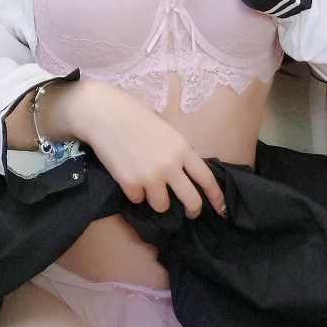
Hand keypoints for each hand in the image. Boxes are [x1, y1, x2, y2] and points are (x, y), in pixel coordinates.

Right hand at [75, 82, 228, 218]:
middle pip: (191, 200)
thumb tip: (185, 174)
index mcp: (182, 149)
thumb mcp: (166, 131)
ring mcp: (150, 176)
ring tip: (148, 185)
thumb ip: (178, 153)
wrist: (105, 114)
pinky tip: (128, 176)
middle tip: (188, 212)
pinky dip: (134, 192)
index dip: (216, 196)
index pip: (206, 178)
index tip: (221, 209)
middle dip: (192, 210)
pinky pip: (138, 200)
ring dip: (156, 200)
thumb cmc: (136, 117)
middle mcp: (170, 165)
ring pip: (163, 206)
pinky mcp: (130, 184)